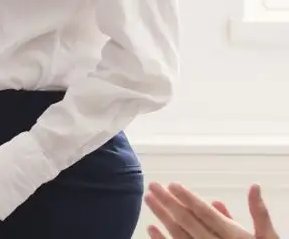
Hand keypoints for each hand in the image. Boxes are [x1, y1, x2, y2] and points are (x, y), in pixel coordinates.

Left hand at [145, 182, 277, 237]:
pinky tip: (150, 229)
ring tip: (149, 199)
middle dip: (169, 202)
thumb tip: (254, 186)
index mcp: (232, 235)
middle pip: (188, 221)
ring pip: (179, 234)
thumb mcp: (268, 237)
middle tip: (152, 185)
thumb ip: (259, 213)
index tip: (172, 184)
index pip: (206, 214)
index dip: (188, 199)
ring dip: (162, 216)